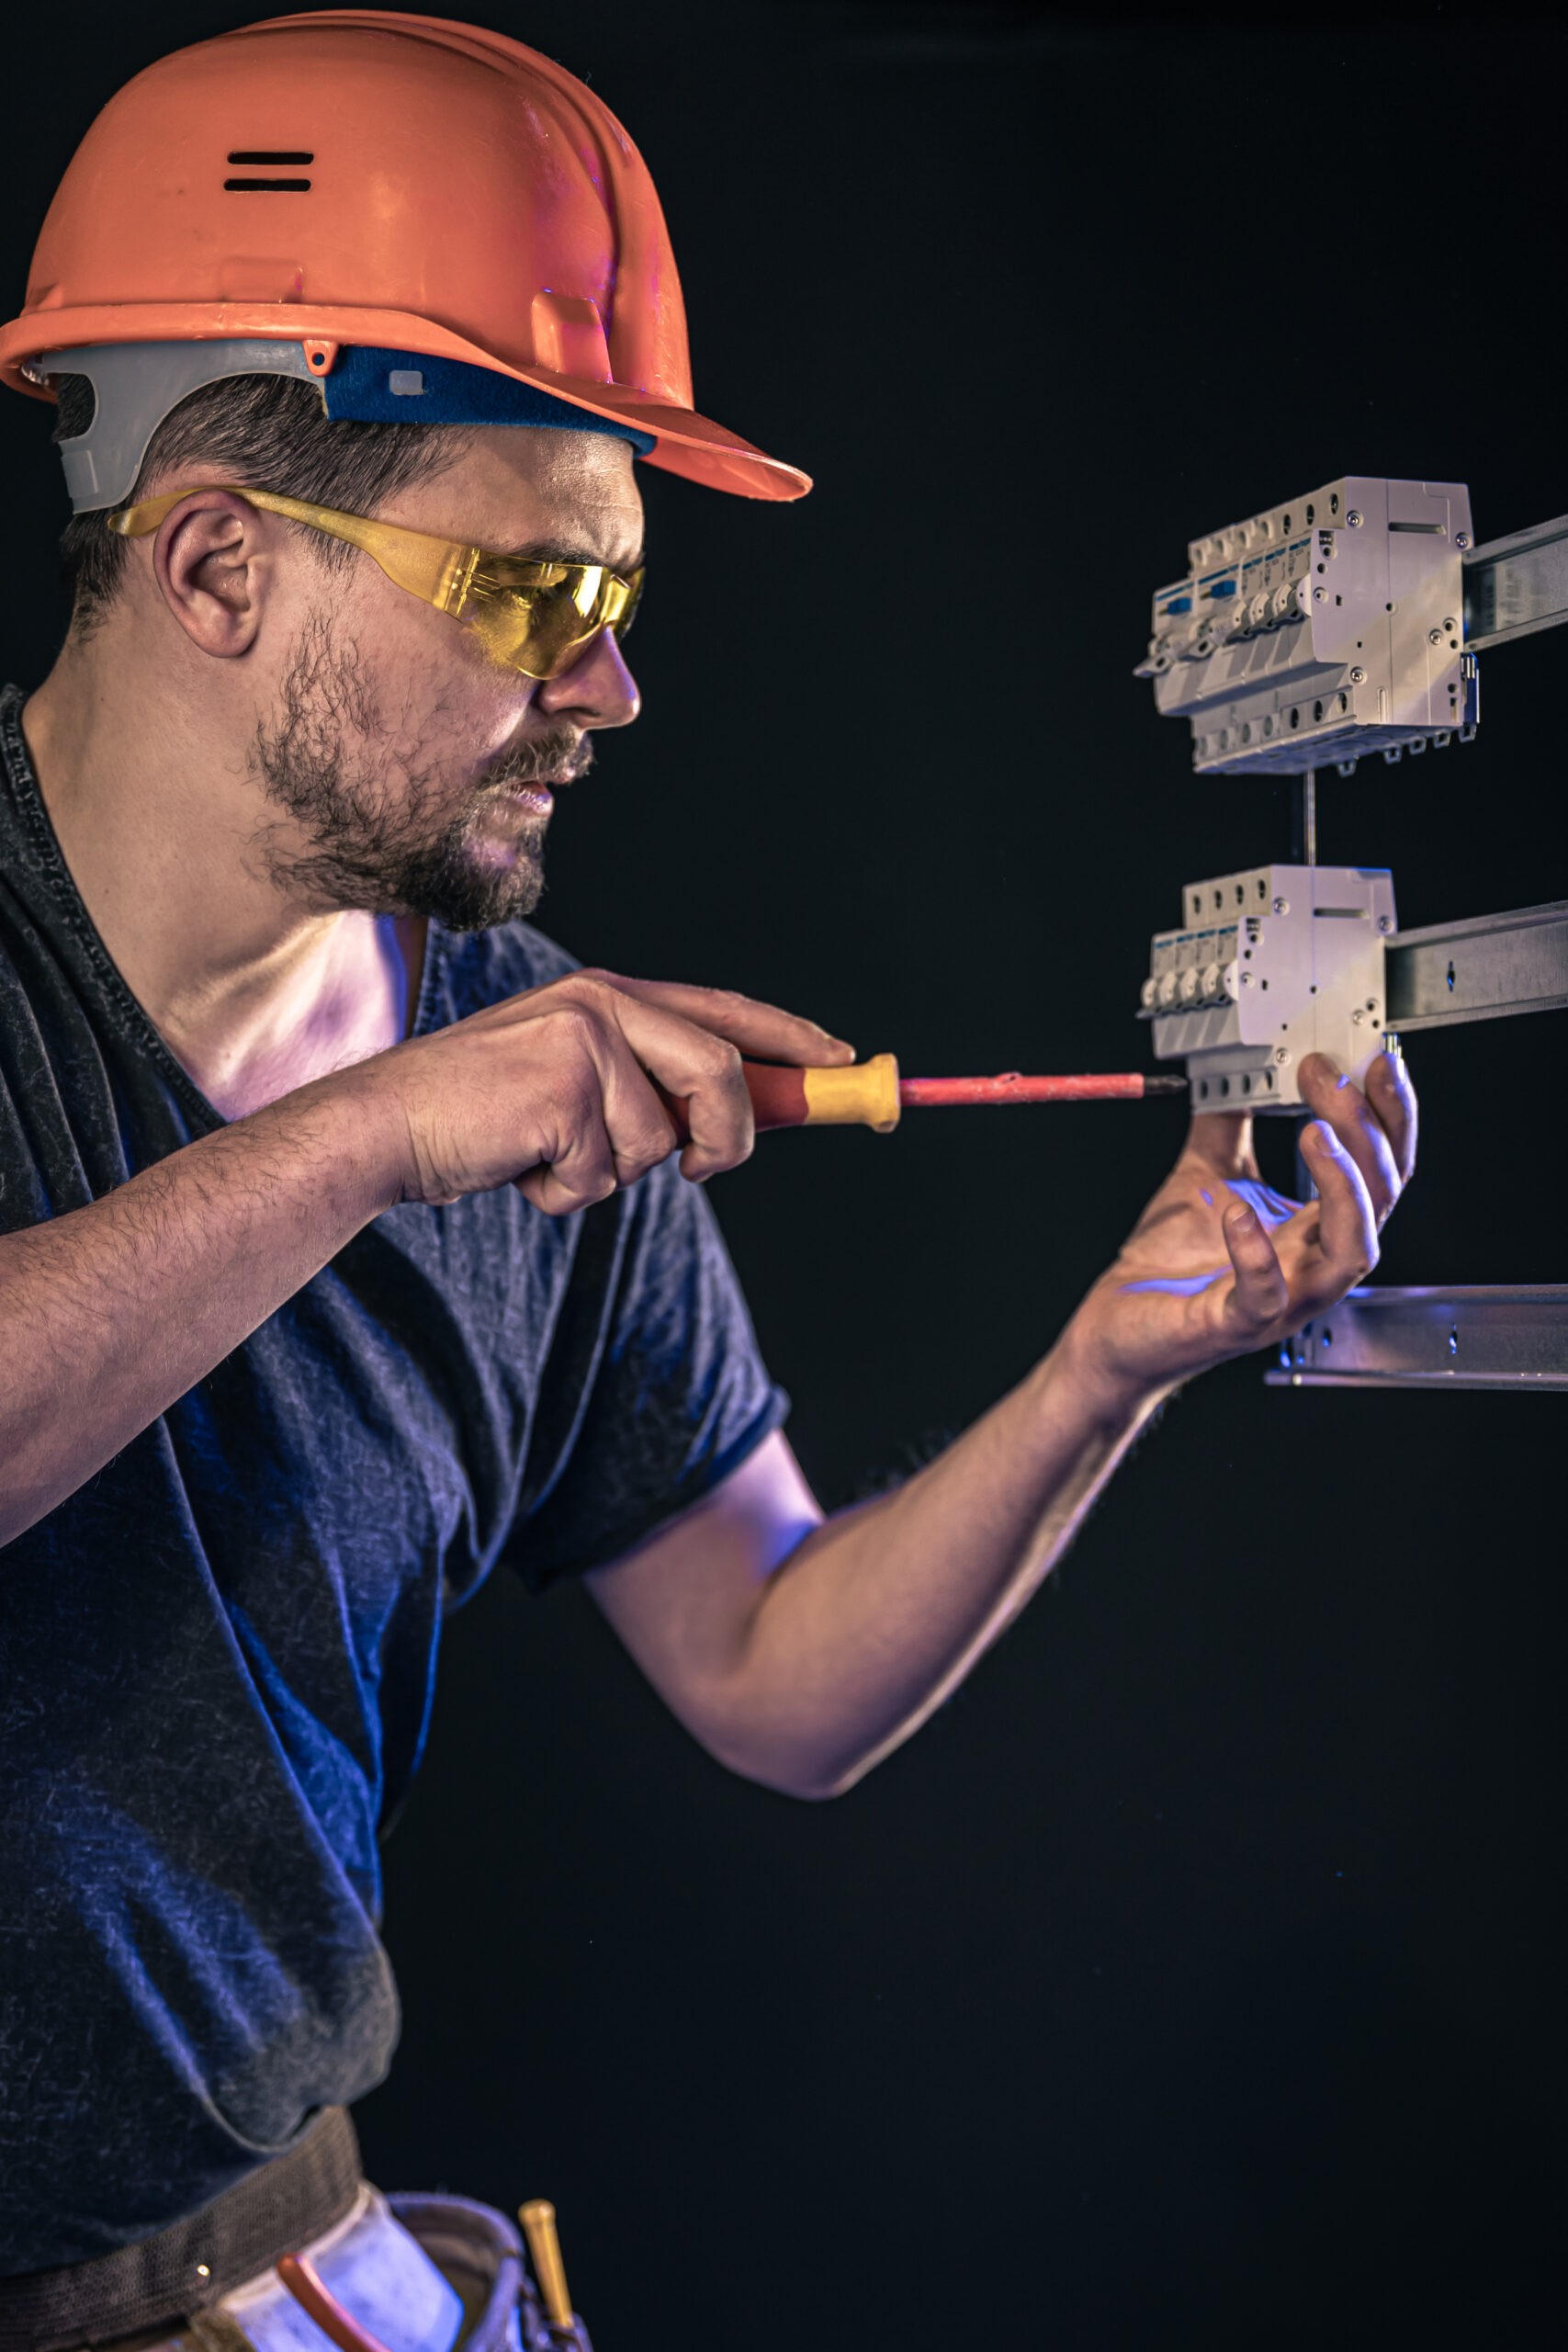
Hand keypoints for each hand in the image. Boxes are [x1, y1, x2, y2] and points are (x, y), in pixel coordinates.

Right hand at [349, 969, 852, 1213]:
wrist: (384, 1127)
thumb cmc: (481, 1117)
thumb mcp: (572, 1085)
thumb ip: (644, 1088)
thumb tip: (732, 1125)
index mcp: (610, 995)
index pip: (725, 1010)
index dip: (791, 1040)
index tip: (843, 1065)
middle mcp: (603, 1004)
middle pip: (722, 1076)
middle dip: (729, 1138)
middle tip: (701, 1168)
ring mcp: (583, 1042)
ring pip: (660, 1143)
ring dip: (610, 1175)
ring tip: (546, 1155)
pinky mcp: (562, 1089)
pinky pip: (606, 1176)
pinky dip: (566, 1195)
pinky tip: (519, 1166)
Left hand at [1061, 1050, 1417, 1405]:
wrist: (1119, 1323)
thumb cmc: (1171, 1262)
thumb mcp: (1206, 1173)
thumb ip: (1228, 1123)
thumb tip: (1239, 1066)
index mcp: (1317, 1225)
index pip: (1381, 1168)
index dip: (1392, 1114)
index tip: (1379, 1058)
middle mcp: (1314, 1262)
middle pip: (1380, 1196)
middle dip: (1367, 1131)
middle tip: (1329, 1076)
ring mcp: (1284, 1298)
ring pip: (1353, 1249)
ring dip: (1345, 1186)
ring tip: (1317, 1133)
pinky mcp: (1236, 1324)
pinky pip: (1265, 1296)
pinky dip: (1257, 1253)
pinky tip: (1238, 1212)